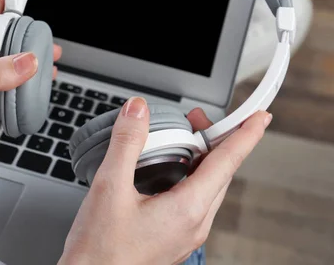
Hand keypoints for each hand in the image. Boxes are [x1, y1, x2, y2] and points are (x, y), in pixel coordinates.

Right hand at [58, 97, 270, 264]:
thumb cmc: (100, 248)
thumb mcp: (109, 186)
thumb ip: (127, 144)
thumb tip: (138, 111)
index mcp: (187, 209)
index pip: (227, 162)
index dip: (246, 135)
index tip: (260, 117)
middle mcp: (194, 224)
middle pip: (219, 172)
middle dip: (215, 139)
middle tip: (196, 117)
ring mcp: (185, 234)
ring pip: (207, 187)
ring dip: (201, 159)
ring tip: (180, 139)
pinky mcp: (173, 238)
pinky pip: (193, 201)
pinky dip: (188, 176)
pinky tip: (166, 171)